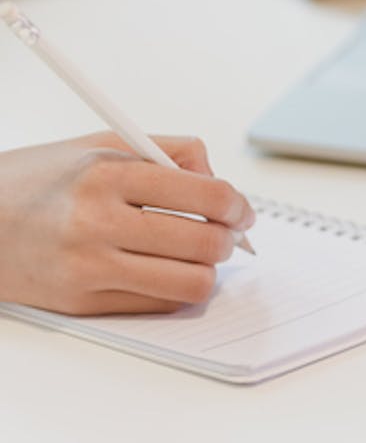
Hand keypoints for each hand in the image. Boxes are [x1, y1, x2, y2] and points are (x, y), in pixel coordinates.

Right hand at [0, 132, 254, 314]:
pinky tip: (170, 270)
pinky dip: (177, 290)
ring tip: (202, 254)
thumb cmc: (44, 177)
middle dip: (230, 239)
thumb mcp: (106, 141)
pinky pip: (157, 305)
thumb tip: (218, 180)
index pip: (205, 195)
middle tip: (229, 233)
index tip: (242, 210)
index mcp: (109, 173)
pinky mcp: (81, 303)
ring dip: (209, 270)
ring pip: (188, 283)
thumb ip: (172, 151)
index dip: (237, 205)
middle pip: (204, 243)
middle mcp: (98, 222)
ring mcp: (88, 268)